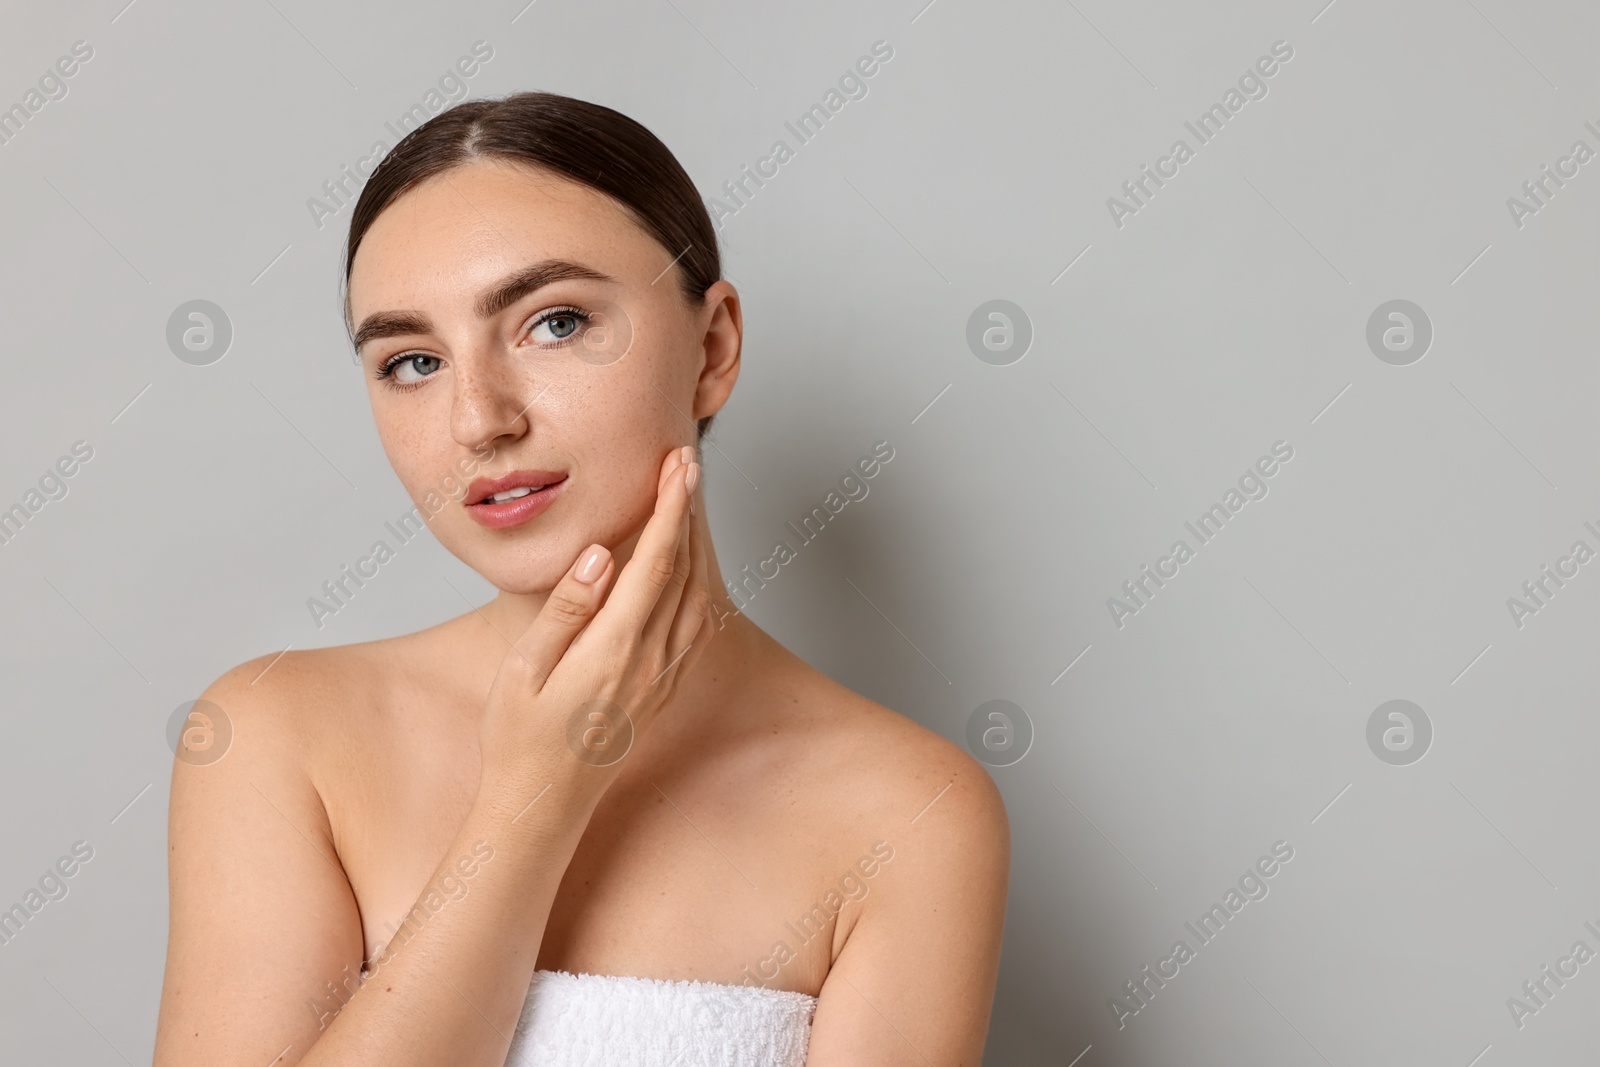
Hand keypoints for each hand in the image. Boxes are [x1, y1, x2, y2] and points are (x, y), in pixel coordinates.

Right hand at [477, 445, 711, 805]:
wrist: (541, 807)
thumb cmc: (518, 739)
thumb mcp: (526, 669)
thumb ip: (567, 608)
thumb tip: (601, 554)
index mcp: (615, 649)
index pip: (656, 562)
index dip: (672, 508)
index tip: (679, 465)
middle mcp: (650, 662)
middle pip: (685, 570)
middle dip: (689, 511)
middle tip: (687, 463)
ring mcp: (661, 679)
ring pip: (696, 596)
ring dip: (697, 544)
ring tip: (688, 501)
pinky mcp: (661, 692)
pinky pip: (694, 627)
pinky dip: (698, 584)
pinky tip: (690, 568)